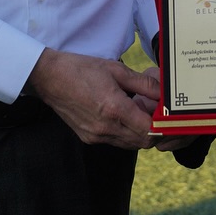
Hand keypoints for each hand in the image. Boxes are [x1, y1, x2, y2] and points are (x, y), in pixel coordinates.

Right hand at [27, 49, 160, 149]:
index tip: (165, 114)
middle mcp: (105, 128)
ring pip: (129, 144)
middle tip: (153, 111)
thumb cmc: (82, 69)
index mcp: (114, 109)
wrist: (50, 78)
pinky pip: (115, 141)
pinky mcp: (88, 138)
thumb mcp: (117, 70)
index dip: (162, 125)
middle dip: (153, 130)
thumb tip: (164, 93)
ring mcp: (96, 136)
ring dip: (139, 132)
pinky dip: (124, 132)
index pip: (149, 131)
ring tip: (136, 111)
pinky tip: (121, 115)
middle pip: (142, 142)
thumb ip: (144, 84)